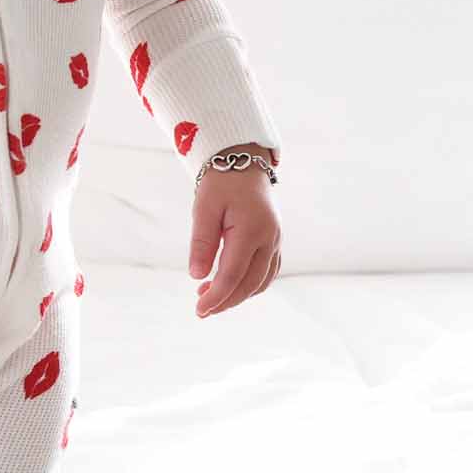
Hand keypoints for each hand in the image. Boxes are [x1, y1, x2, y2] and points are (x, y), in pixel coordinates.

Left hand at [188, 152, 281, 317]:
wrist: (243, 163)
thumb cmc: (221, 184)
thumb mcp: (204, 209)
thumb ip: (201, 243)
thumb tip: (196, 276)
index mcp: (251, 231)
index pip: (232, 275)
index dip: (216, 296)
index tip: (199, 309)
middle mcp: (269, 239)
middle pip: (250, 284)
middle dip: (226, 301)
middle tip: (201, 309)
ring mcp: (276, 241)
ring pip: (261, 281)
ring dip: (238, 295)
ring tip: (210, 296)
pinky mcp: (275, 242)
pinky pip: (267, 273)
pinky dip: (250, 285)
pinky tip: (230, 286)